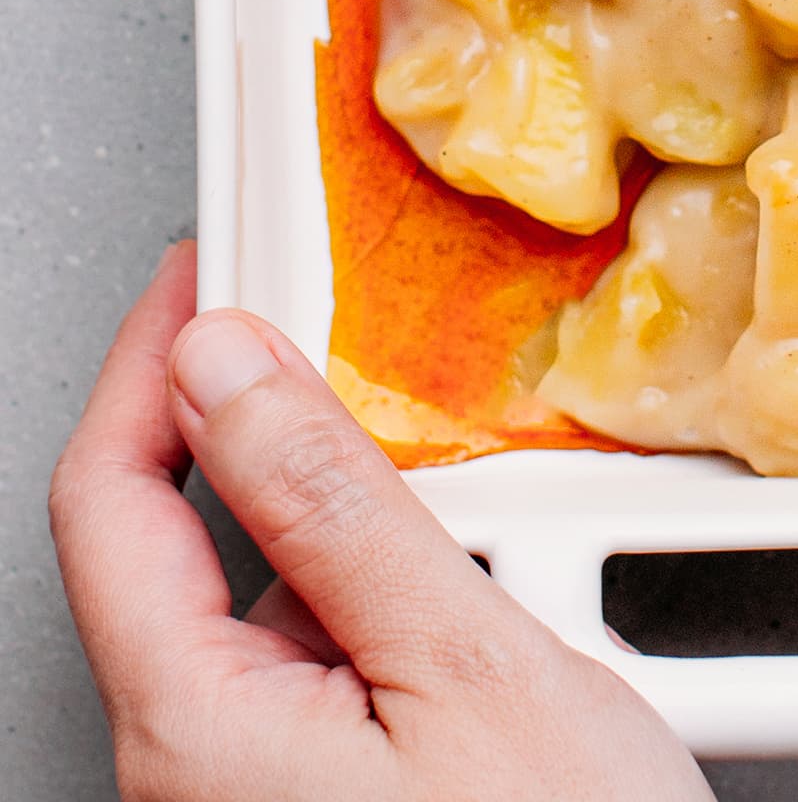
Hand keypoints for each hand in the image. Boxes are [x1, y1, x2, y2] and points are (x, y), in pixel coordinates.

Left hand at [50, 244, 713, 801]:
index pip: (105, 495)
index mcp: (197, 727)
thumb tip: (225, 365)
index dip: (145, 362)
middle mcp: (198, 772)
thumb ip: (334, 505)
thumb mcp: (468, 665)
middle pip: (171, 545)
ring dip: (323, 510)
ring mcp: (255, 797)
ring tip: (427, 459)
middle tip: (322, 329)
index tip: (201, 272)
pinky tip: (453, 574)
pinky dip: (364, 585)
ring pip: (254, 602)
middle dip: (244, 424)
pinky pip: (310, 662)